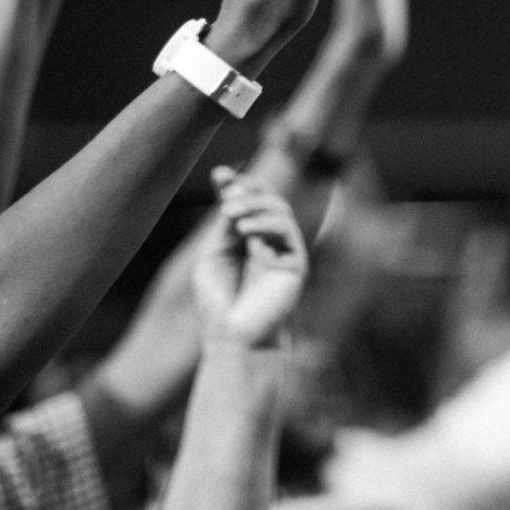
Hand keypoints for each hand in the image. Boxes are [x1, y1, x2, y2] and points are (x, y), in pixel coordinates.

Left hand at [194, 166, 308, 347]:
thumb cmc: (219, 302)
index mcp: (247, 240)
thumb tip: (232, 194)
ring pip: (280, 211)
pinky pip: (288, 232)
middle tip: (227, 193)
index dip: (236, 184)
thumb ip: (225, 227)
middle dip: (249, 189)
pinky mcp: (297, 263)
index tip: (219, 173)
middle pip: (269, 200)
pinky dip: (266, 224)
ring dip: (255, 204)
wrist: (233, 337)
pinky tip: (245, 231)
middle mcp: (268, 242)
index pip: (247, 203)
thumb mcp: (213, 255)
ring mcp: (284, 251)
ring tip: (230, 211)